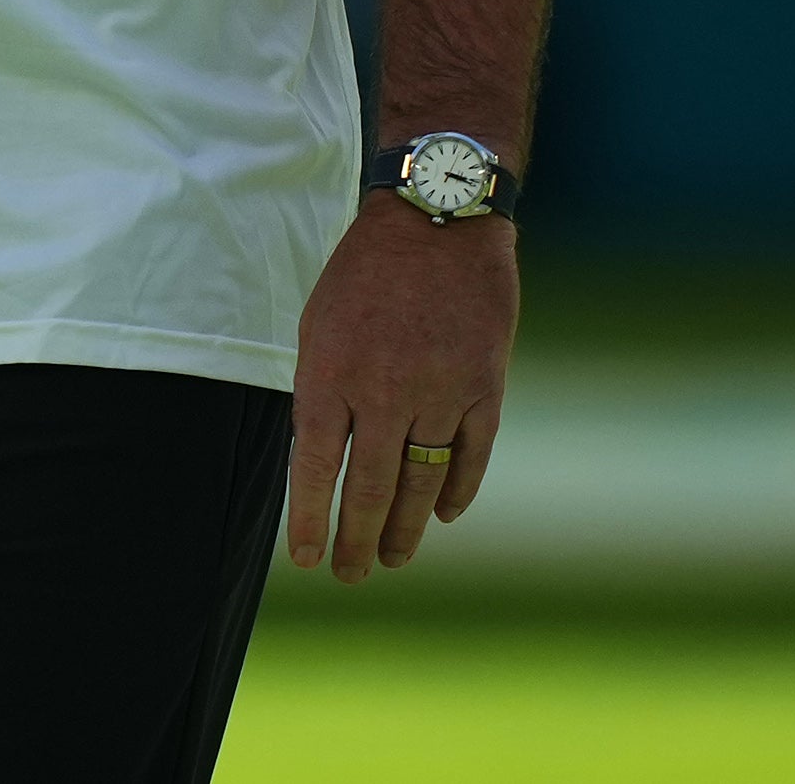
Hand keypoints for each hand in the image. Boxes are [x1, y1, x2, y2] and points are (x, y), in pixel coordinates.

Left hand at [285, 193, 517, 583]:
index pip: (314, 467)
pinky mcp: (486, 387)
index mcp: (330, 372)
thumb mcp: (319, 325)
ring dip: (406, 529)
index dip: (310, 519)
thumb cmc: (365, 274)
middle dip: (358, 539)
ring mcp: (440, 391)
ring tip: (393, 558)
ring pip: (422, 482)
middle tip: (352, 574)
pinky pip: (471, 456)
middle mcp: (384, 389)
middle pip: (370, 487)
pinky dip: (456, 491)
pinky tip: (441, 514)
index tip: (308, 559)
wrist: (438, 221)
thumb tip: (316, 463)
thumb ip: (319, 392)